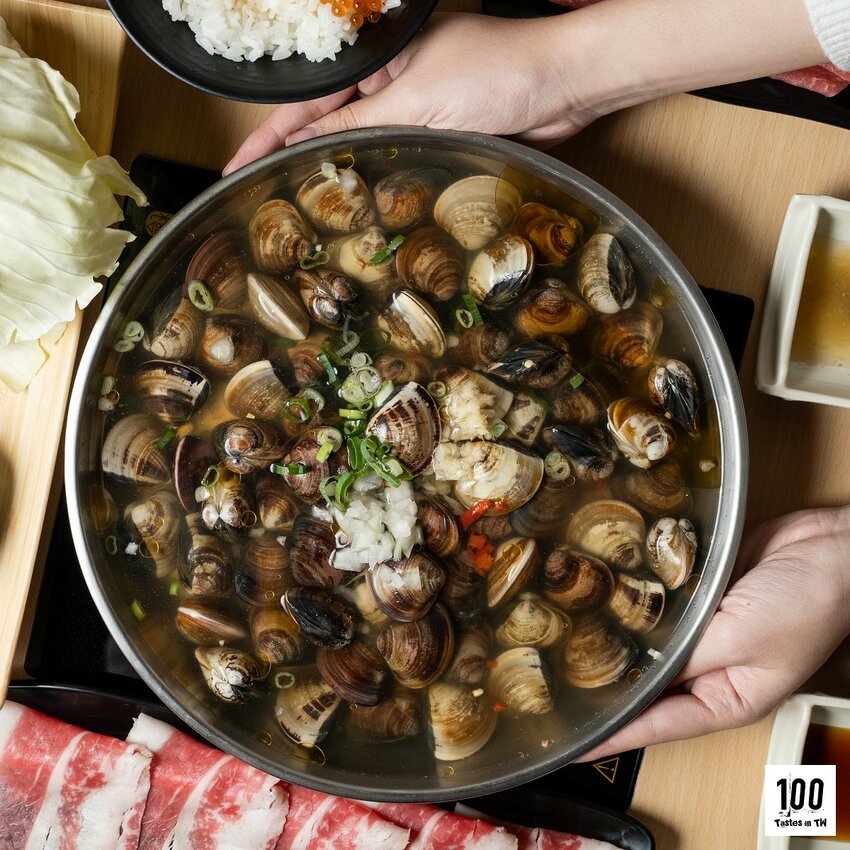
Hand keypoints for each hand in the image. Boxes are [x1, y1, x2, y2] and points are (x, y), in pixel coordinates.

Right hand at [224, 13, 602, 173]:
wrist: (563, 86)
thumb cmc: (497, 73)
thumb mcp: (417, 100)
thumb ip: (359, 125)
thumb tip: (305, 145)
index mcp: (376, 62)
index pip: (308, 102)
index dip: (269, 136)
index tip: (236, 168)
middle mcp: (391, 85)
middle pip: (328, 126)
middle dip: (294, 159)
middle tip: (259, 196)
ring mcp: (416, 110)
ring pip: (362, 147)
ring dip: (335, 175)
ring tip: (297, 207)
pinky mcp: (441, 134)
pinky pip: (396, 160)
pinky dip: (375, 181)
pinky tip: (358, 204)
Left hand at [577, 506, 849, 761]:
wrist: (833, 546)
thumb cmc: (809, 604)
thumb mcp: (743, 637)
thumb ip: (685, 654)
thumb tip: (633, 672)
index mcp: (725, 698)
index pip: (658, 724)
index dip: (615, 734)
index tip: (573, 743)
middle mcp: (708, 668)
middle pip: (647, 685)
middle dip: (606, 686)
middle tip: (556, 687)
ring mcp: (700, 630)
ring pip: (647, 643)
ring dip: (614, 641)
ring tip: (563, 646)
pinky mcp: (696, 596)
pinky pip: (655, 604)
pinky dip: (630, 602)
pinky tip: (596, 597)